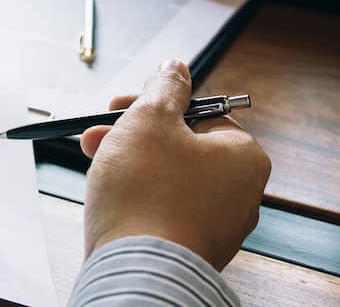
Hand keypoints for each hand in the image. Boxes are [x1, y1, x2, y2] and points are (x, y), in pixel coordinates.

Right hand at [80, 60, 269, 270]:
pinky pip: (164, 213)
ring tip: (96, 164)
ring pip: (170, 180)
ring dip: (131, 165)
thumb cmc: (147, 192)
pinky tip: (112, 199)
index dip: (154, 104)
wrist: (137, 272)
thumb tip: (176, 67)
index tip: (119, 106)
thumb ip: (164, 88)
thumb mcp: (150, 119)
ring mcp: (217, 228)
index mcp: (244, 157)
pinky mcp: (191, 252)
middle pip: (182, 148)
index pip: (201, 113)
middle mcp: (241, 195)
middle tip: (98, 135)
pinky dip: (138, 200)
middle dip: (134, 136)